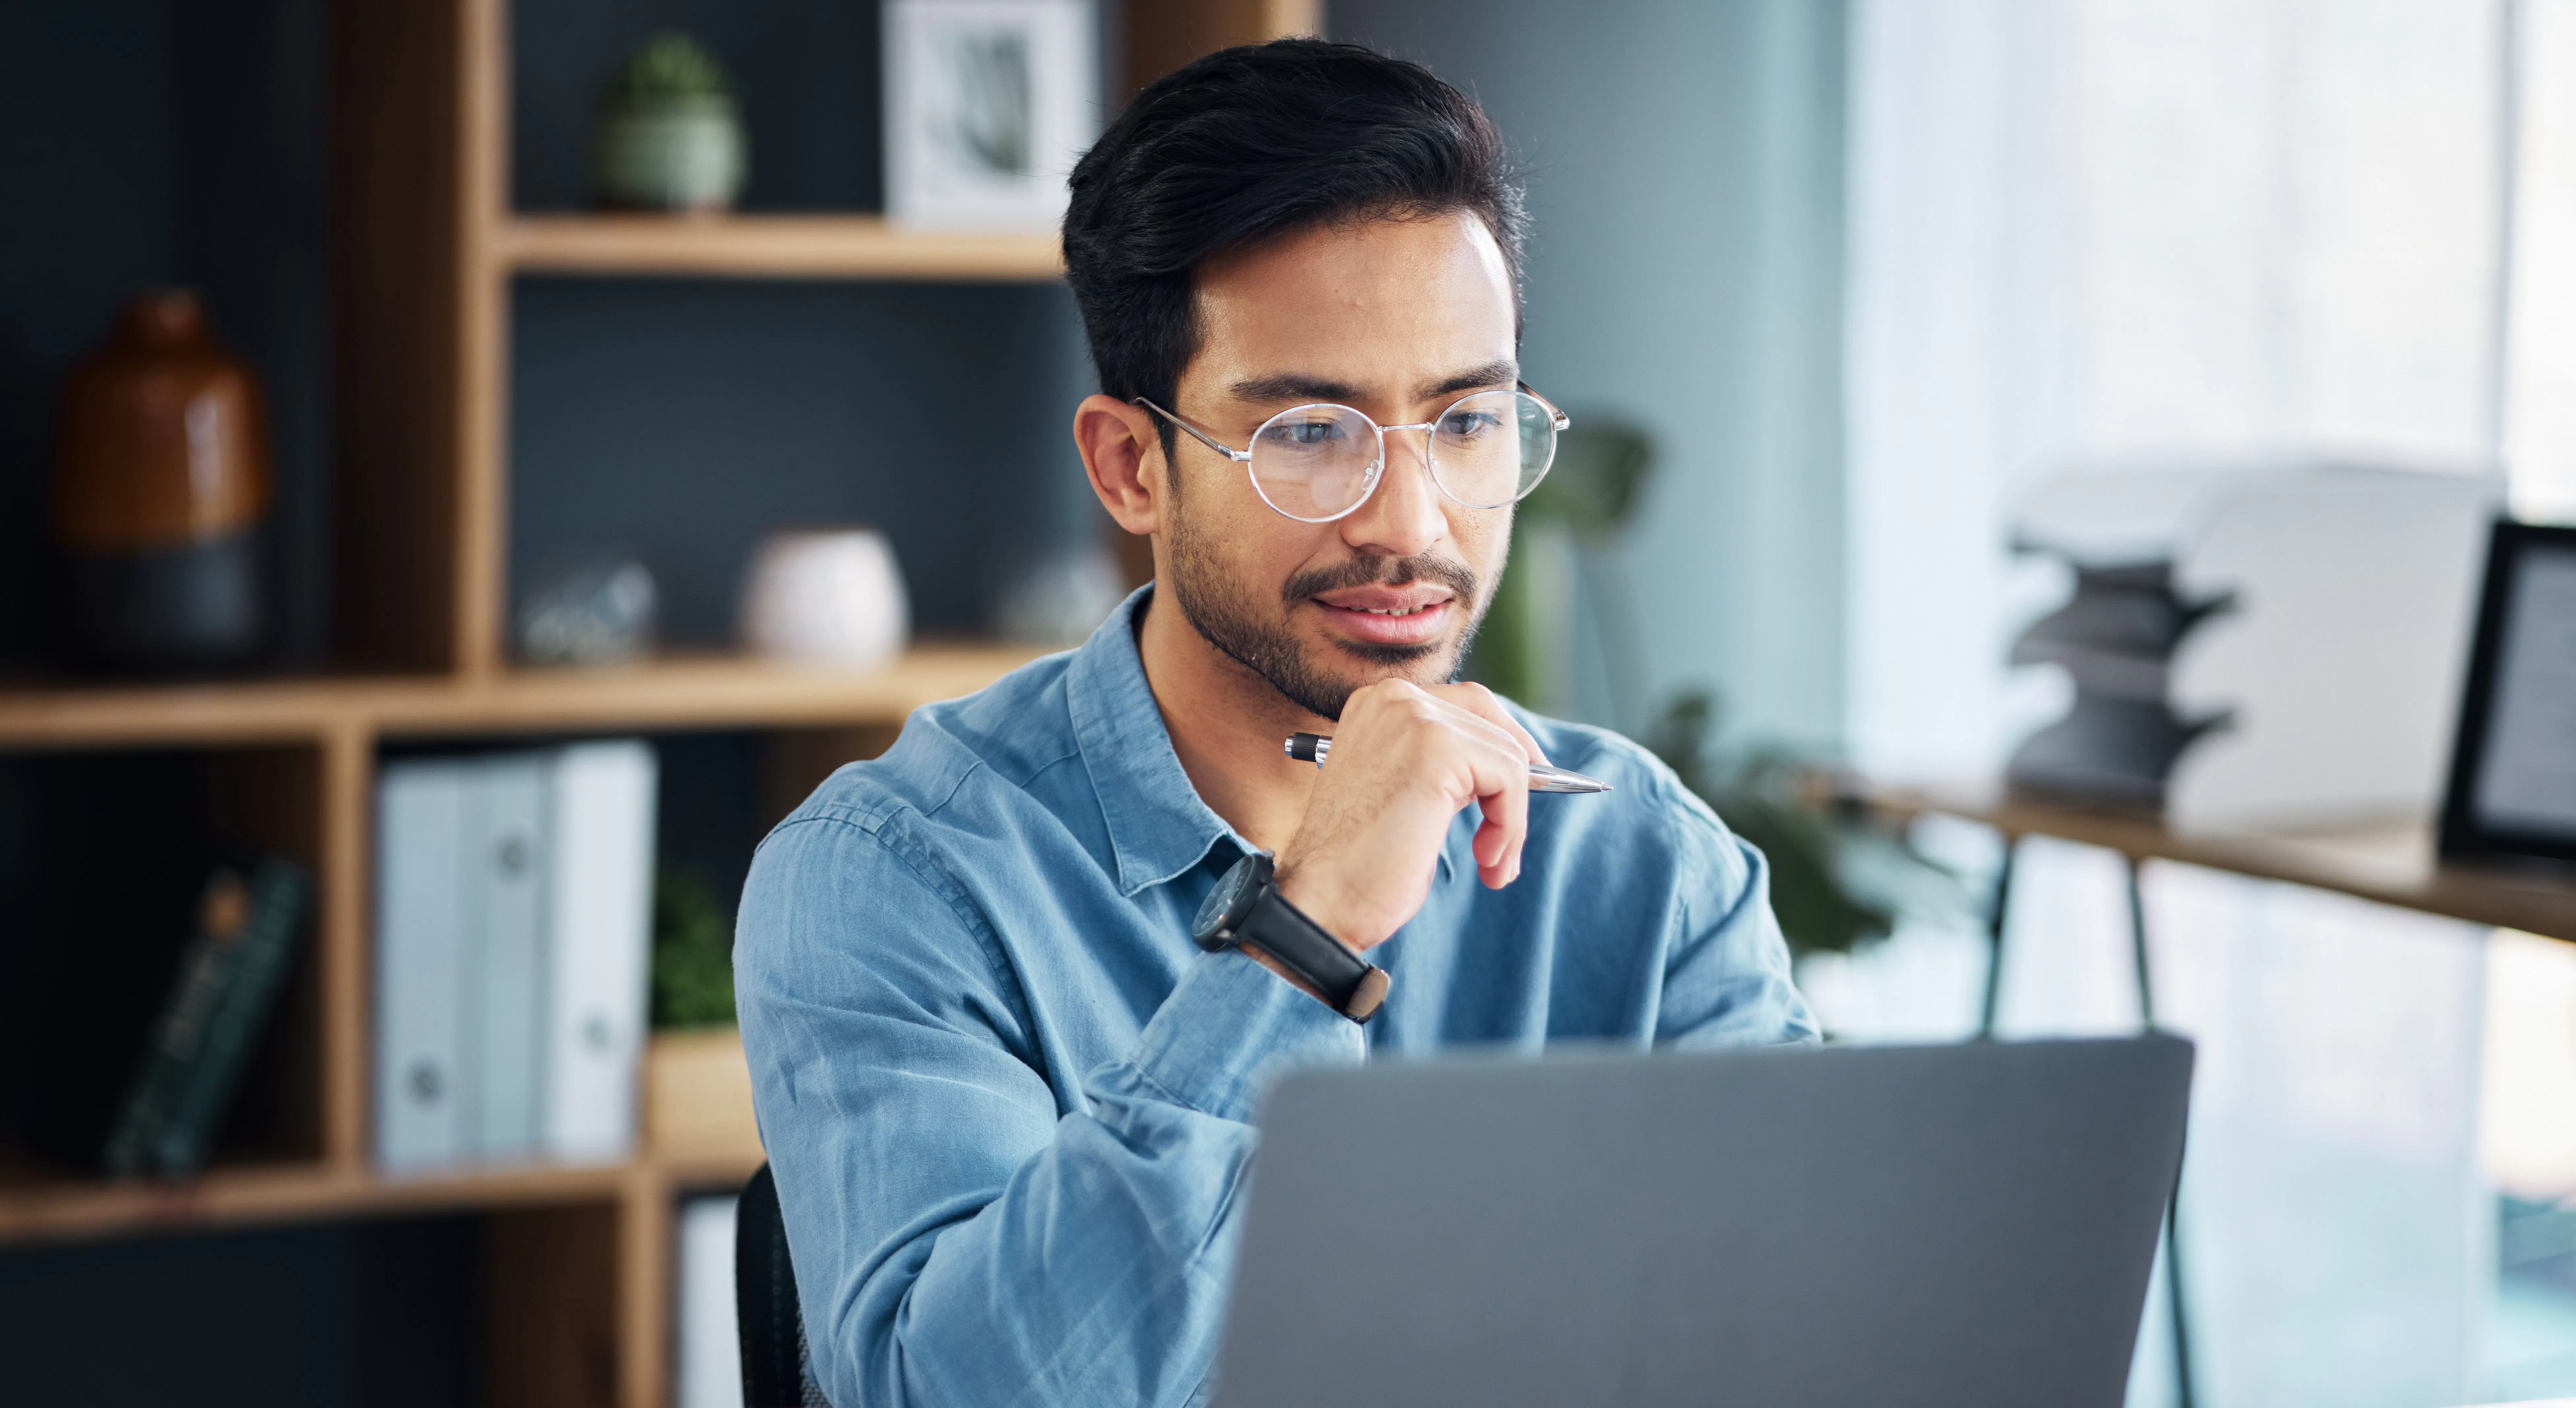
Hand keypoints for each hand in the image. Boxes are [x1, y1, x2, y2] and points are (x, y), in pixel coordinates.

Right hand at [1271, 680, 1544, 949]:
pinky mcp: (1437, 749)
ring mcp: (1414, 718)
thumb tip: (1511, 761)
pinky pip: (1511, 778)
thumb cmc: (1359, 864)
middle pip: (1492, 720)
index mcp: (1378, 704)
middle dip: (1514, 781)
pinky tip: (1486, 861)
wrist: (1323, 901)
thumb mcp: (1404, 792)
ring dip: (1510, 819)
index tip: (1521, 786)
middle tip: (1507, 835)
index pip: (1467, 703)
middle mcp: (1394, 698)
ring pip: (1507, 755)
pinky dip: (1510, 825)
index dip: (1503, 743)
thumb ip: (1443, 764)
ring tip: (1490, 862)